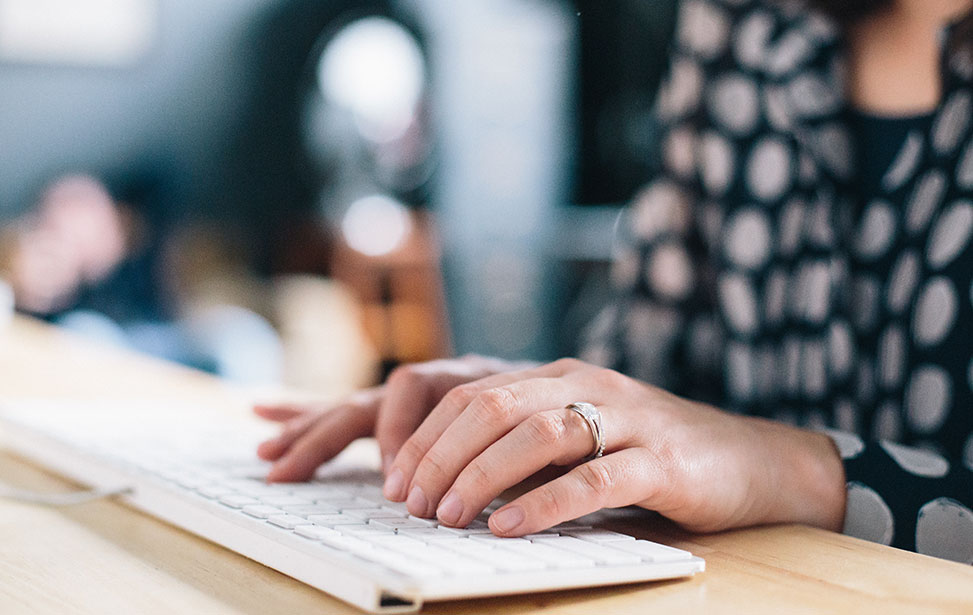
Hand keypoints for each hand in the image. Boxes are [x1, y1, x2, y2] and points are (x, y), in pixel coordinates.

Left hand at [258, 357, 846, 536]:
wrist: (752, 458)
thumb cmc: (648, 454)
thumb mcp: (568, 441)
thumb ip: (507, 448)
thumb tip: (425, 482)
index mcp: (542, 377)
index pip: (442, 385)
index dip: (374, 416)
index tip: (297, 435)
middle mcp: (572, 382)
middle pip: (477, 401)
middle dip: (420, 450)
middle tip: (390, 499)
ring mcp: (618, 414)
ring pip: (528, 430)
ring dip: (473, 474)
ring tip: (436, 515)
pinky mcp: (659, 457)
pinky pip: (591, 475)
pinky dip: (542, 501)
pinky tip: (506, 528)